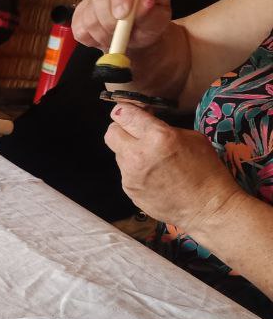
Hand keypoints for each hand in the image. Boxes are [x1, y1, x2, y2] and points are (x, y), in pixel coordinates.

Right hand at [73, 0, 172, 52]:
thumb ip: (153, 12)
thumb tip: (147, 1)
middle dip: (110, 20)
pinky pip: (80, 30)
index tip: (123, 14)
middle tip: (122, 35)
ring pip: (89, 16)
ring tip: (118, 38)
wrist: (137, 37)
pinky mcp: (79, 16)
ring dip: (104, 34)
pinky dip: (94, 40)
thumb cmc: (149, 24)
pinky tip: (106, 38)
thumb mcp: (159, 20)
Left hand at [104, 103, 241, 230]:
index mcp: (157, 136)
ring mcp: (130, 174)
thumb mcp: (192, 138)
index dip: (126, 110)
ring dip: (129, 150)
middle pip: (111, 132)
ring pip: (118, 153)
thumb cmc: (207, 170)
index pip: (124, 114)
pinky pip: (125, 172)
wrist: (207, 208)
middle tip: (135, 132)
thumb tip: (146, 121)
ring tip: (151, 157)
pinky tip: (153, 174)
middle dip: (121, 129)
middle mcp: (138, 154)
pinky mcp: (129, 190)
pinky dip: (135, 169)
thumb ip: (164, 127)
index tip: (131, 112)